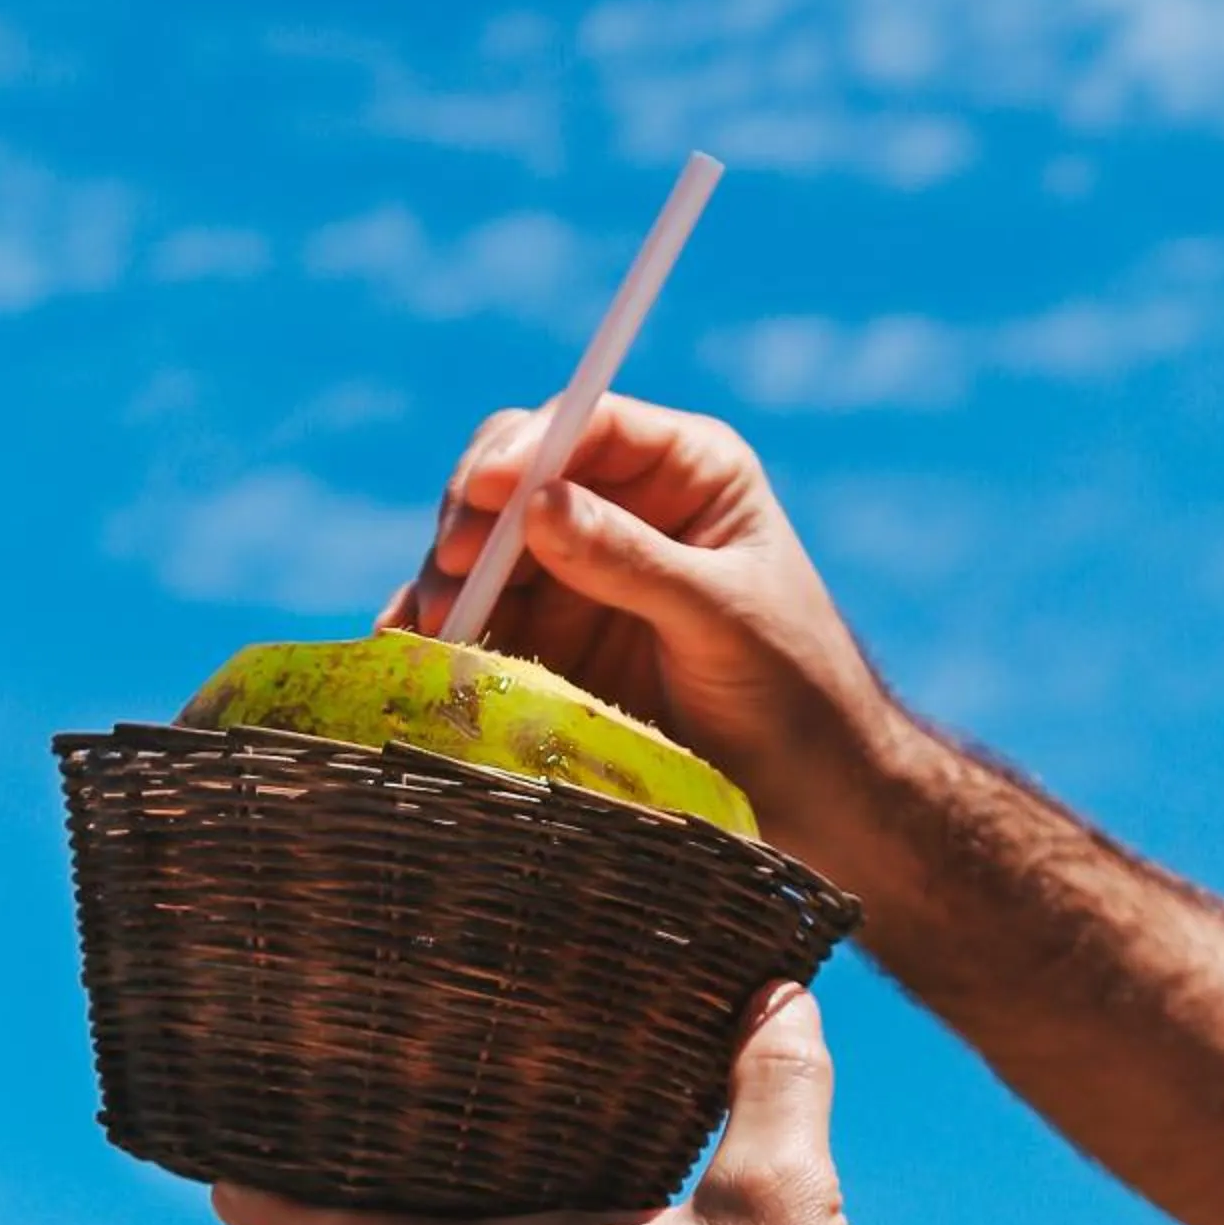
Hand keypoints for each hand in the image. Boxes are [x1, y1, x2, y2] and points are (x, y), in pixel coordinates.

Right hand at [378, 392, 890, 875]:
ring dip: (445, 581)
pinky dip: (442, 630)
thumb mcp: (722, 619)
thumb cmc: (797, 692)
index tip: (485, 492)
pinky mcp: (548, 641)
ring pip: (484, 549)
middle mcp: (623, 508)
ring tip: (424, 628)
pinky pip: (479, 618)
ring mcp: (578, 574)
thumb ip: (633, 561)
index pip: (590, 427)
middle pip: (518, 479)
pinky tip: (410, 650)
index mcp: (686, 472)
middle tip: (451, 573)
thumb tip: (538, 505)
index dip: (527, 449)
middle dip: (473, 519)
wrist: (812, 798)